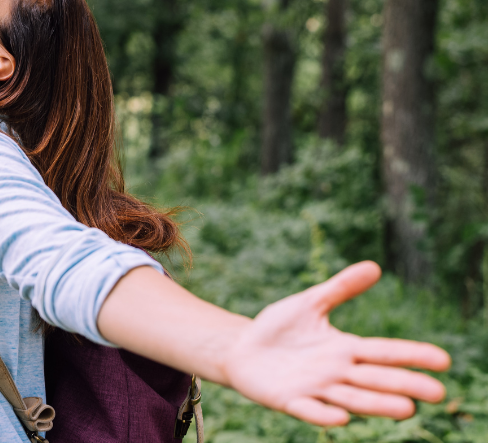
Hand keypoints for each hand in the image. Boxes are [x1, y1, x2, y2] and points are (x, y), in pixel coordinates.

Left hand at [221, 261, 451, 425]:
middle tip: (438, 393)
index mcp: (344, 349)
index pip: (384, 352)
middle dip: (405, 385)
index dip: (412, 355)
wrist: (241, 348)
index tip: (443, 360)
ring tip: (406, 409)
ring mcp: (314, 389)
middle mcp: (336, 373)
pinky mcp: (289, 401)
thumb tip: (375, 266)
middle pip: (376, 380)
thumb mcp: (309, 303)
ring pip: (351, 399)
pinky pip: (308, 410)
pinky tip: (340, 418)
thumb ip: (340, 288)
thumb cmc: (277, 328)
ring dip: (376, 405)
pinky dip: (323, 415)